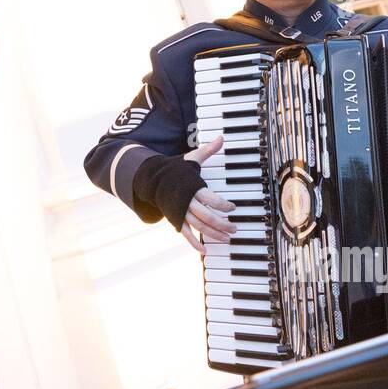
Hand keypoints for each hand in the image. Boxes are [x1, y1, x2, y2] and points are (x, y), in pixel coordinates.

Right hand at [179, 135, 236, 253]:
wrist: (153, 180)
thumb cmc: (176, 170)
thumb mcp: (192, 159)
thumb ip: (208, 150)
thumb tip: (221, 138)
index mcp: (193, 188)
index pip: (211, 199)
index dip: (224, 205)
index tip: (233, 207)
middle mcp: (187, 202)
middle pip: (207, 216)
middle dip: (223, 224)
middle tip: (234, 228)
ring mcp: (181, 213)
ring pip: (199, 227)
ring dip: (214, 234)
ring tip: (227, 239)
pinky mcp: (176, 220)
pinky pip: (186, 234)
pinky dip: (195, 244)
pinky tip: (205, 251)